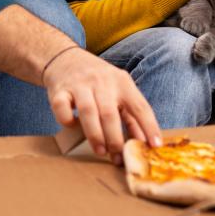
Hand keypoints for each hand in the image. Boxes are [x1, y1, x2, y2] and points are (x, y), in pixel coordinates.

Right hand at [42, 46, 162, 163]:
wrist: (65, 59)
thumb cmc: (98, 81)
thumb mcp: (118, 90)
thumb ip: (130, 115)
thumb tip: (144, 143)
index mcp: (122, 82)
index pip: (139, 106)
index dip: (149, 126)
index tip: (155, 146)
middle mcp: (102, 80)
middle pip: (110, 113)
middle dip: (115, 139)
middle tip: (117, 157)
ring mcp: (79, 84)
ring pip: (88, 112)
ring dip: (95, 135)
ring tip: (100, 152)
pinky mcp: (60, 90)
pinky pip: (63, 108)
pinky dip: (68, 121)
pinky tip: (74, 125)